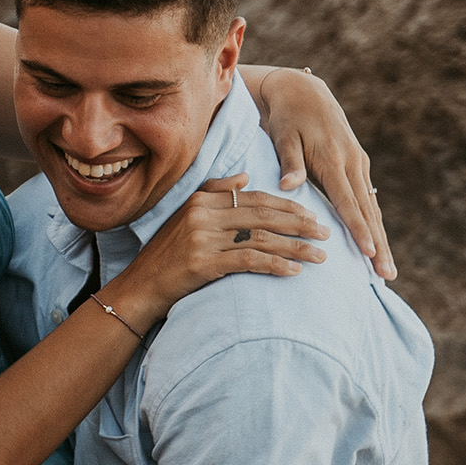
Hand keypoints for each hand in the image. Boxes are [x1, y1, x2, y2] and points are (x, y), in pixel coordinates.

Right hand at [109, 172, 328, 331]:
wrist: (140, 287)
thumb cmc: (165, 255)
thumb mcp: (185, 216)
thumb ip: (215, 192)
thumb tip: (246, 176)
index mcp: (201, 201)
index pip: (253, 198)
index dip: (286, 206)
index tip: (311, 214)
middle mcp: (202, 215)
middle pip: (262, 215)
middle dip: (298, 223)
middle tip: (325, 232)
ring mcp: (202, 239)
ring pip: (260, 238)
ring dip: (295, 248)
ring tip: (320, 256)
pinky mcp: (203, 264)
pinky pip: (248, 261)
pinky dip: (275, 265)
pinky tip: (294, 271)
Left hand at [256, 69, 394, 280]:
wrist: (305, 92)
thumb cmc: (287, 117)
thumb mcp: (283, 135)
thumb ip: (289, 162)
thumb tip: (288, 185)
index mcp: (333, 159)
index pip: (347, 201)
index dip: (358, 228)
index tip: (368, 253)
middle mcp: (352, 163)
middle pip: (367, 211)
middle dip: (378, 245)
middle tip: (387, 275)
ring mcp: (358, 164)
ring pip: (372, 208)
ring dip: (380, 239)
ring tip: (386, 270)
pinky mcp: (358, 165)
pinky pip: (367, 199)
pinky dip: (373, 223)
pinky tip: (377, 245)